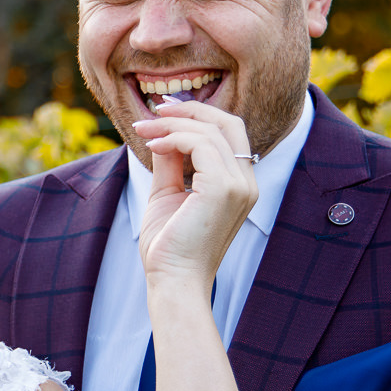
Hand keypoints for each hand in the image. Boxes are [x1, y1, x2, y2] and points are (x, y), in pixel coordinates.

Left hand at [130, 98, 258, 283]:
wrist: (173, 280)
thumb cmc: (169, 246)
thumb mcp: (168, 193)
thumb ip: (170, 161)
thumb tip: (163, 132)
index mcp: (240, 184)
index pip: (229, 134)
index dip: (198, 115)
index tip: (163, 112)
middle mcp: (247, 183)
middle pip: (228, 123)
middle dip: (190, 109)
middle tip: (155, 110)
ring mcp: (239, 185)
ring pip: (210, 130)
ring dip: (172, 124)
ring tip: (142, 130)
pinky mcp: (224, 189)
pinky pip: (199, 144)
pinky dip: (173, 137)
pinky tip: (153, 145)